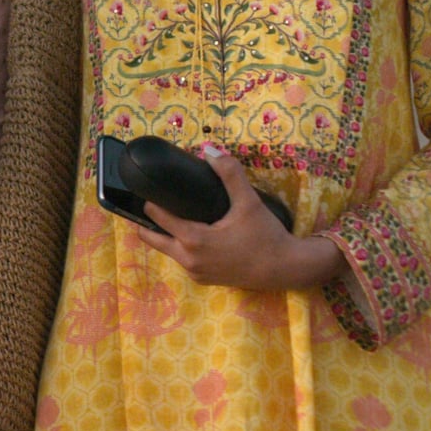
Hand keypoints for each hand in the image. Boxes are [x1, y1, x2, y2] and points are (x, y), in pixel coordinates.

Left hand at [135, 145, 344, 290]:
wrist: (285, 269)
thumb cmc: (266, 235)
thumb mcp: (248, 202)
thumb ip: (230, 174)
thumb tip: (210, 150)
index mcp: (194, 240)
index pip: (158, 218)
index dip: (150, 202)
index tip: (145, 189)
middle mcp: (189, 259)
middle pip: (152, 239)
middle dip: (147, 222)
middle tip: (146, 204)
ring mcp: (195, 272)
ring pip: (168, 251)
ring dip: (165, 235)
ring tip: (166, 216)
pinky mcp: (204, 279)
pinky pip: (183, 260)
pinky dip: (180, 247)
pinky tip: (187, 233)